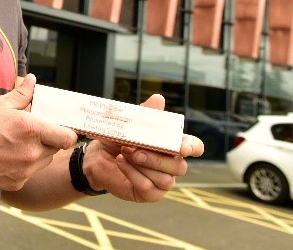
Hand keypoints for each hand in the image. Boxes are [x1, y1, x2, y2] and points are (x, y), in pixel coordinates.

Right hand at [0, 74, 78, 190]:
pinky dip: (22, 166)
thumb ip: (22, 94)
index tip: (58, 127)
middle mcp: (32, 153)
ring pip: (42, 162)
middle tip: (31, 132)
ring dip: (36, 153)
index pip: (68, 137)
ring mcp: (24, 171)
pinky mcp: (15, 183)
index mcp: (31, 129)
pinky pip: (28, 174)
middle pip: (55, 148)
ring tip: (15, 143)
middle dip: (48, 139)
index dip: (66, 132)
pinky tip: (4, 156)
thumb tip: (33, 81)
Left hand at [83, 94, 203, 202]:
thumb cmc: (118, 139)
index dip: (192, 148)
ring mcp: (162, 182)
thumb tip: (159, 99)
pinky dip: (132, 174)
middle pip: (179, 166)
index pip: (195, 147)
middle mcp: (172, 165)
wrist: (97, 156)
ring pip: (165, 179)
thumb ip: (146, 114)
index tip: (182, 147)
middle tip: (134, 148)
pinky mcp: (149, 194)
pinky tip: (120, 163)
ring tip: (124, 153)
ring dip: (143, 165)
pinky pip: (148, 188)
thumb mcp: (130, 124)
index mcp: (173, 146)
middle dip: (156, 157)